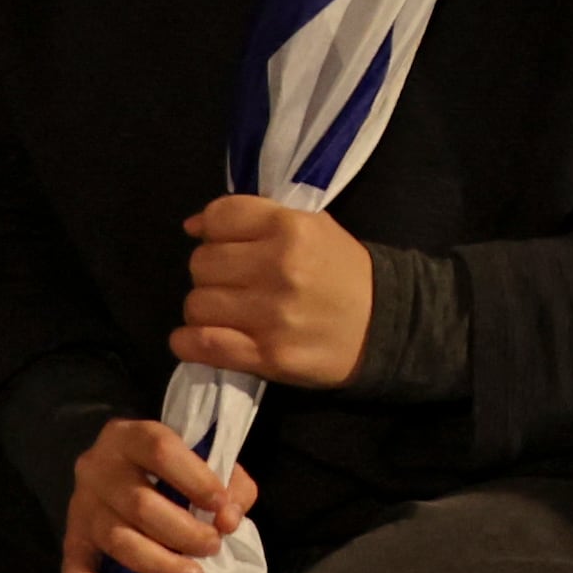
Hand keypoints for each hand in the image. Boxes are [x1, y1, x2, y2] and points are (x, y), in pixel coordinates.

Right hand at [61, 415, 254, 572]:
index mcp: (131, 436)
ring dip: (159, 563)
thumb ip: (230, 483)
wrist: (122, 467)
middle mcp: (98, 467)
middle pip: (139, 505)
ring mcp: (80, 505)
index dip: (196, 480)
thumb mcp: (204, 460)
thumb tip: (229, 520)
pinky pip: (75, 572)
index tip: (223, 506)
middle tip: (212, 546)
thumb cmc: (173, 466)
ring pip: (116, 540)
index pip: (160, 450)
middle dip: (183, 532)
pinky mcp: (71, 539)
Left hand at [172, 193, 374, 388]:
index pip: (220, 217)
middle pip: (202, 263)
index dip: (214, 230)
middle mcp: (279, 268)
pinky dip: (189, 342)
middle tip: (233, 282)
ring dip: (205, 308)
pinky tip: (196, 338)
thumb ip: (256, 217)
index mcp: (292, 228)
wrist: (384, 324)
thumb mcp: (312, 226)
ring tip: (228, 311)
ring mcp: (272, 315)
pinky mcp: (268, 355)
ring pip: (196, 303)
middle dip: (211, 272)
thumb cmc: (342, 271)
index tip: (226, 244)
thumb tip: (193, 227)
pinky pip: (202, 344)